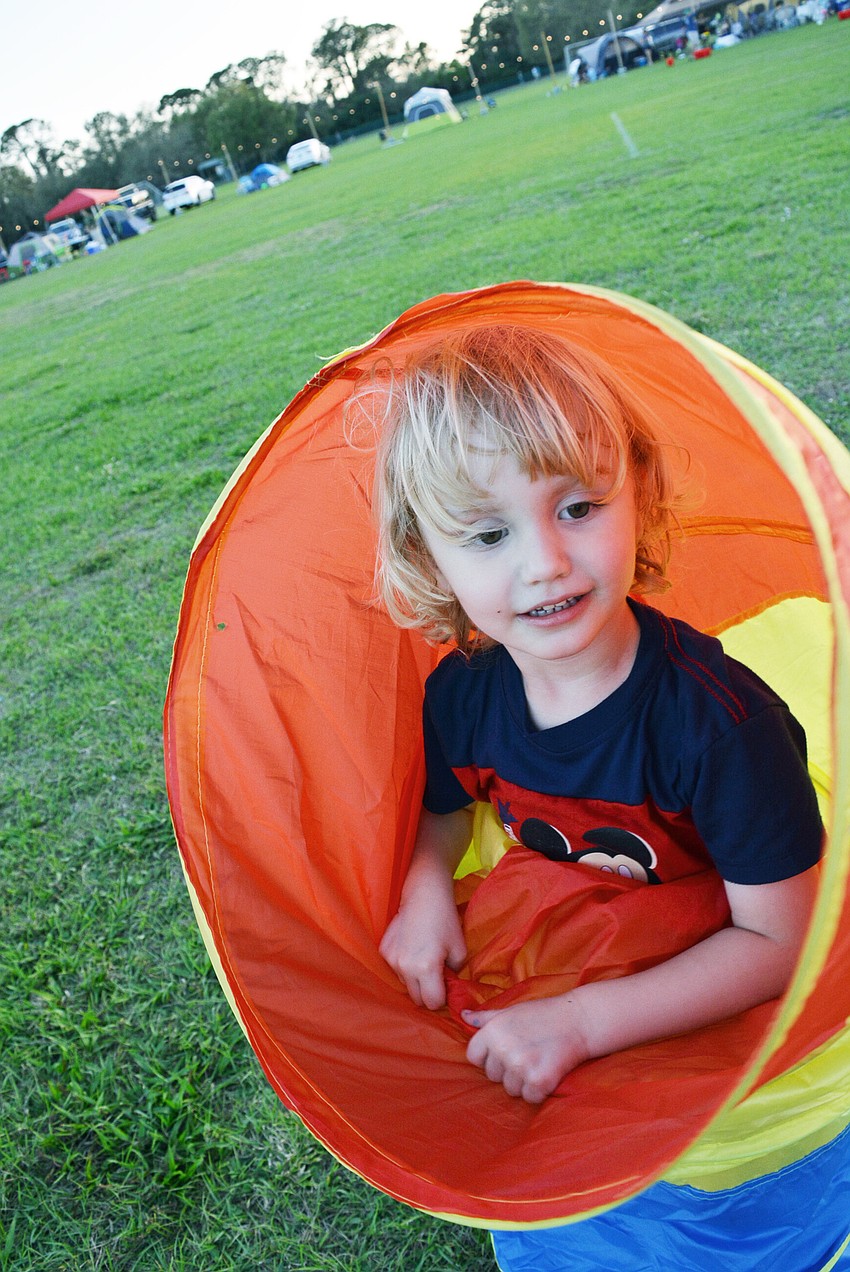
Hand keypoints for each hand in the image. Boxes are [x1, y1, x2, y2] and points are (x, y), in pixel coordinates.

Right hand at [380, 885, 466, 1009]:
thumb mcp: (460, 950)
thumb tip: (446, 984)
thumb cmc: (445, 920)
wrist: (423, 894)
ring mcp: (391, 959)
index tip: (445, 987)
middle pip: (416, 999)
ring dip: (415, 979)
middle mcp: (405, 967)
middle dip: (427, 992)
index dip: (442, 998)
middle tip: (436, 976)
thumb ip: (453, 974)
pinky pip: (396, 969)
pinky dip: (404, 966)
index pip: (432, 1003)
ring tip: (423, 958)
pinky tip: (412, 949)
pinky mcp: (383, 951)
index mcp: (426, 968)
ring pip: (405, 984)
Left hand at [462, 995, 591, 1103]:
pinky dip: (538, 1091)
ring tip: (538, 1061)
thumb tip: (463, 1016)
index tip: (504, 1051)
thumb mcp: (511, 1011)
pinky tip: (547, 1072)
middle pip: (493, 1076)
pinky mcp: (539, 1081)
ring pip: (510, 1089)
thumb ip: (485, 1017)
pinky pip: (529, 1097)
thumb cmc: (543, 1014)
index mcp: (492, 1031)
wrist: (579, 1020)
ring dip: (523, 1081)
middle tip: (527, 1053)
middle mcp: (503, 1049)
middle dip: (507, 1070)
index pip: (473, 1057)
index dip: (488, 1056)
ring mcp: (521, 1066)